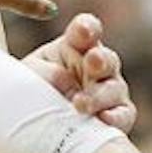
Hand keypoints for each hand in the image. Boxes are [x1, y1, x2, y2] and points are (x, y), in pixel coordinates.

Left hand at [23, 14, 134, 132]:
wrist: (28, 125)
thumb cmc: (28, 92)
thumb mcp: (28, 76)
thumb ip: (46, 71)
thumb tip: (65, 80)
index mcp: (75, 45)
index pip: (86, 29)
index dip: (87, 28)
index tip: (82, 31)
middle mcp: (97, 65)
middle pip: (106, 58)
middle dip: (100, 59)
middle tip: (92, 61)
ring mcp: (109, 90)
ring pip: (115, 88)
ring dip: (100, 95)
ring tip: (80, 104)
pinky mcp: (117, 115)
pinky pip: (124, 115)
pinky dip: (116, 117)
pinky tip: (105, 119)